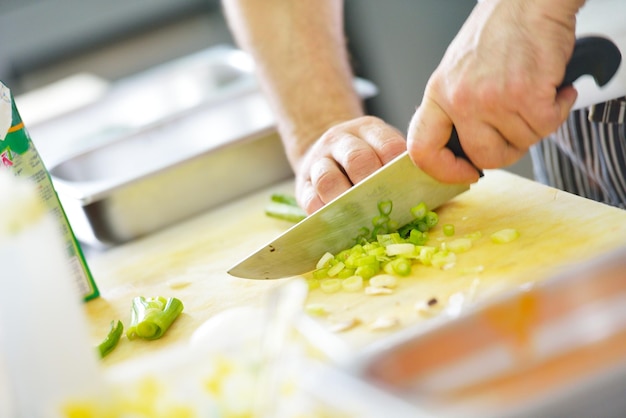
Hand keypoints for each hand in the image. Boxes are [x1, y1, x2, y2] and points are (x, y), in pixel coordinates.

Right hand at [294, 116, 405, 213]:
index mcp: (368, 129)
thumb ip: (400, 165)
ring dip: (346, 202)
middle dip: (372, 186)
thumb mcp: (382, 148)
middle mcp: (340, 140)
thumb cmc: (366, 158)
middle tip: (385, 208)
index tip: (409, 191)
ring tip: (360, 219)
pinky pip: (309, 198)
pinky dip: (324, 213)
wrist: (325, 150)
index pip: (387, 145)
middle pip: (356, 159)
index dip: (398, 170)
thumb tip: (429, 189)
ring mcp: (318, 161)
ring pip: (327, 179)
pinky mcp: (302, 183)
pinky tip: (338, 222)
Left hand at [407, 0, 582, 182]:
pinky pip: (547, 125)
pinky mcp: (527, 95)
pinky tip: (554, 89)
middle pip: (484, 157)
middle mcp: (460, 100)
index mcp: (438, 94)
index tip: (465, 173)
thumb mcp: (457, 72)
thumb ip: (456, 111)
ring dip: (536, 124)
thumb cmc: (497, 34)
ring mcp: (492, 99)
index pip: (423, 150)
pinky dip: (558, 109)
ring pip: (521, 142)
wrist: (528, 0)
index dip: (444, 171)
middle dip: (508, 151)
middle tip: (518, 129)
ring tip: (535, 93)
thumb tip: (464, 151)